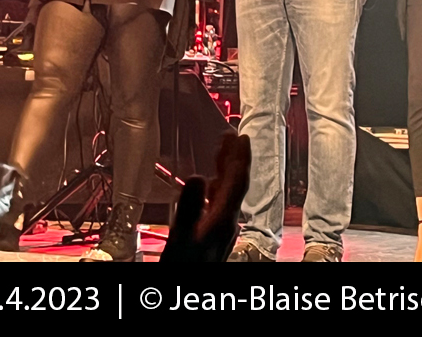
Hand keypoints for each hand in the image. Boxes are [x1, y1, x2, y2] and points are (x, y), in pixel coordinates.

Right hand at [160, 133, 251, 261]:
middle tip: (234, 137)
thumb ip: (189, 208)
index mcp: (223, 220)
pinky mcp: (214, 236)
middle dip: (235, 160)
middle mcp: (227, 223)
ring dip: (226, 171)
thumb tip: (197, 177)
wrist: (189, 285)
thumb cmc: (185, 267)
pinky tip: (209, 186)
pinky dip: (216, 188)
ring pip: (229, 194)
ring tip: (222, 153)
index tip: (241, 137)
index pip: (237, 183)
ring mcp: (222, 230)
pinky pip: (220, 204)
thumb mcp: (181, 237)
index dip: (239, 158)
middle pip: (236, 185)